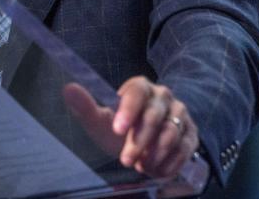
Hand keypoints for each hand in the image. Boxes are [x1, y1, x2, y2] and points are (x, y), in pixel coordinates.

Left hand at [62, 76, 198, 178]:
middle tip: (126, 159)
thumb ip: (85, 106)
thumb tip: (68, 89)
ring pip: (171, 132)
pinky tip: (157, 170)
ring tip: (140, 166)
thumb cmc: (118, 130)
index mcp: (140, 87)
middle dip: (139, 140)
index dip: (128, 110)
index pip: (137, 91)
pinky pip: (185, 148)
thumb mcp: (100, 121)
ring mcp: (179, 115)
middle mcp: (163, 96)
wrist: (142, 148)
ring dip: (155, 153)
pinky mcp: (190, 134)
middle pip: (154, 116)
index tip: (117, 129)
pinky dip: (171, 162)